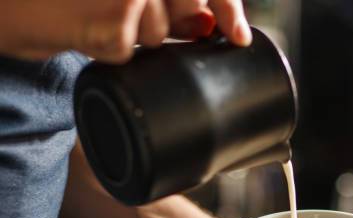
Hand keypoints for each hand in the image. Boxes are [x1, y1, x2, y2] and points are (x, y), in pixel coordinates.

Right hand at [0, 0, 251, 62]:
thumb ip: (173, 5)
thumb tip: (212, 27)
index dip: (228, 8)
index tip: (238, 37)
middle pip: (189, 12)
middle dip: (174, 23)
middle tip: (133, 10)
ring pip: (160, 36)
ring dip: (137, 36)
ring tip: (100, 12)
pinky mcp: (116, 20)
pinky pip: (128, 51)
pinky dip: (110, 48)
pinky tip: (88, 26)